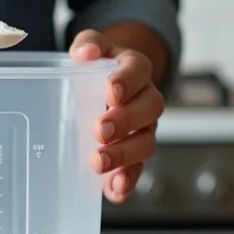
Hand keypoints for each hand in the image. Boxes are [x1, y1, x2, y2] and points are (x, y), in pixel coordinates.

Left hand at [70, 30, 164, 202]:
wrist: (109, 88)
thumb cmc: (99, 68)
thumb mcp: (93, 48)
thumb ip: (89, 44)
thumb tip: (85, 53)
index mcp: (136, 71)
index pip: (137, 73)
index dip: (127, 82)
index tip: (112, 91)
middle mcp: (145, 102)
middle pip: (148, 111)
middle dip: (125, 121)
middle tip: (101, 130)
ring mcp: (142, 132)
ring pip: (145, 144)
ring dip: (124, 154)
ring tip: (99, 161)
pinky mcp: (133, 158)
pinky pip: (136, 172)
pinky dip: (127, 182)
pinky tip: (113, 189)